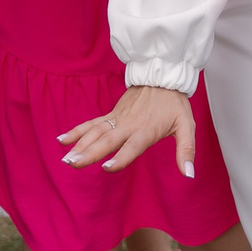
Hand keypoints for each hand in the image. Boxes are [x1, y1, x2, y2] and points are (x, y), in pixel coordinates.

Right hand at [59, 85, 195, 177]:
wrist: (162, 75)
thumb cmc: (174, 103)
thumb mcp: (186, 126)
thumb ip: (186, 151)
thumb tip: (189, 175)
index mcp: (146, 130)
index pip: (132, 146)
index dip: (120, 157)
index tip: (106, 167)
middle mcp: (129, 125)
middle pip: (107, 140)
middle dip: (89, 153)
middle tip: (73, 164)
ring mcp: (118, 118)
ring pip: (95, 132)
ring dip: (79, 145)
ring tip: (65, 159)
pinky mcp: (112, 114)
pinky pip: (92, 123)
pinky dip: (77, 131)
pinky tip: (62, 140)